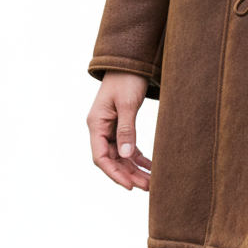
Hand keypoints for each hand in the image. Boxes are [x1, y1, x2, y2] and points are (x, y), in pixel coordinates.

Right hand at [87, 70, 151, 190]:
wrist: (131, 60)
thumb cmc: (127, 78)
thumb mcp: (128, 103)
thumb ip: (127, 129)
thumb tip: (127, 156)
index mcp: (96, 124)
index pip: (100, 157)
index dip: (114, 173)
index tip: (129, 186)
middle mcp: (101, 128)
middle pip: (112, 160)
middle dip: (128, 174)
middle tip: (148, 186)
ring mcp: (110, 127)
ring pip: (121, 156)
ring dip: (134, 169)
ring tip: (151, 181)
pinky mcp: (121, 124)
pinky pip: (128, 146)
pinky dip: (138, 157)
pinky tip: (150, 167)